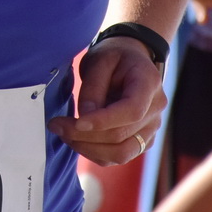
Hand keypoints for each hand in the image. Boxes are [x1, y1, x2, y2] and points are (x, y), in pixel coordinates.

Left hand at [49, 37, 165, 166]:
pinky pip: (119, 156)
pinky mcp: (142, 141)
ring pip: (121, 153)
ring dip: (88, 148)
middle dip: (85, 136)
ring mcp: (151, 128)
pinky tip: (76, 139)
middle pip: (122, 135)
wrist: (130, 60)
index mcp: (149, 83)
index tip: (76, 122)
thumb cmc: (114, 56)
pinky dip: (95, 152)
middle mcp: (156, 110)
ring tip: (63, 133)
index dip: (103, 121)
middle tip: (56, 125)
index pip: (132, 111)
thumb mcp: (99, 61)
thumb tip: (85, 119)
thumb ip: (93, 89)